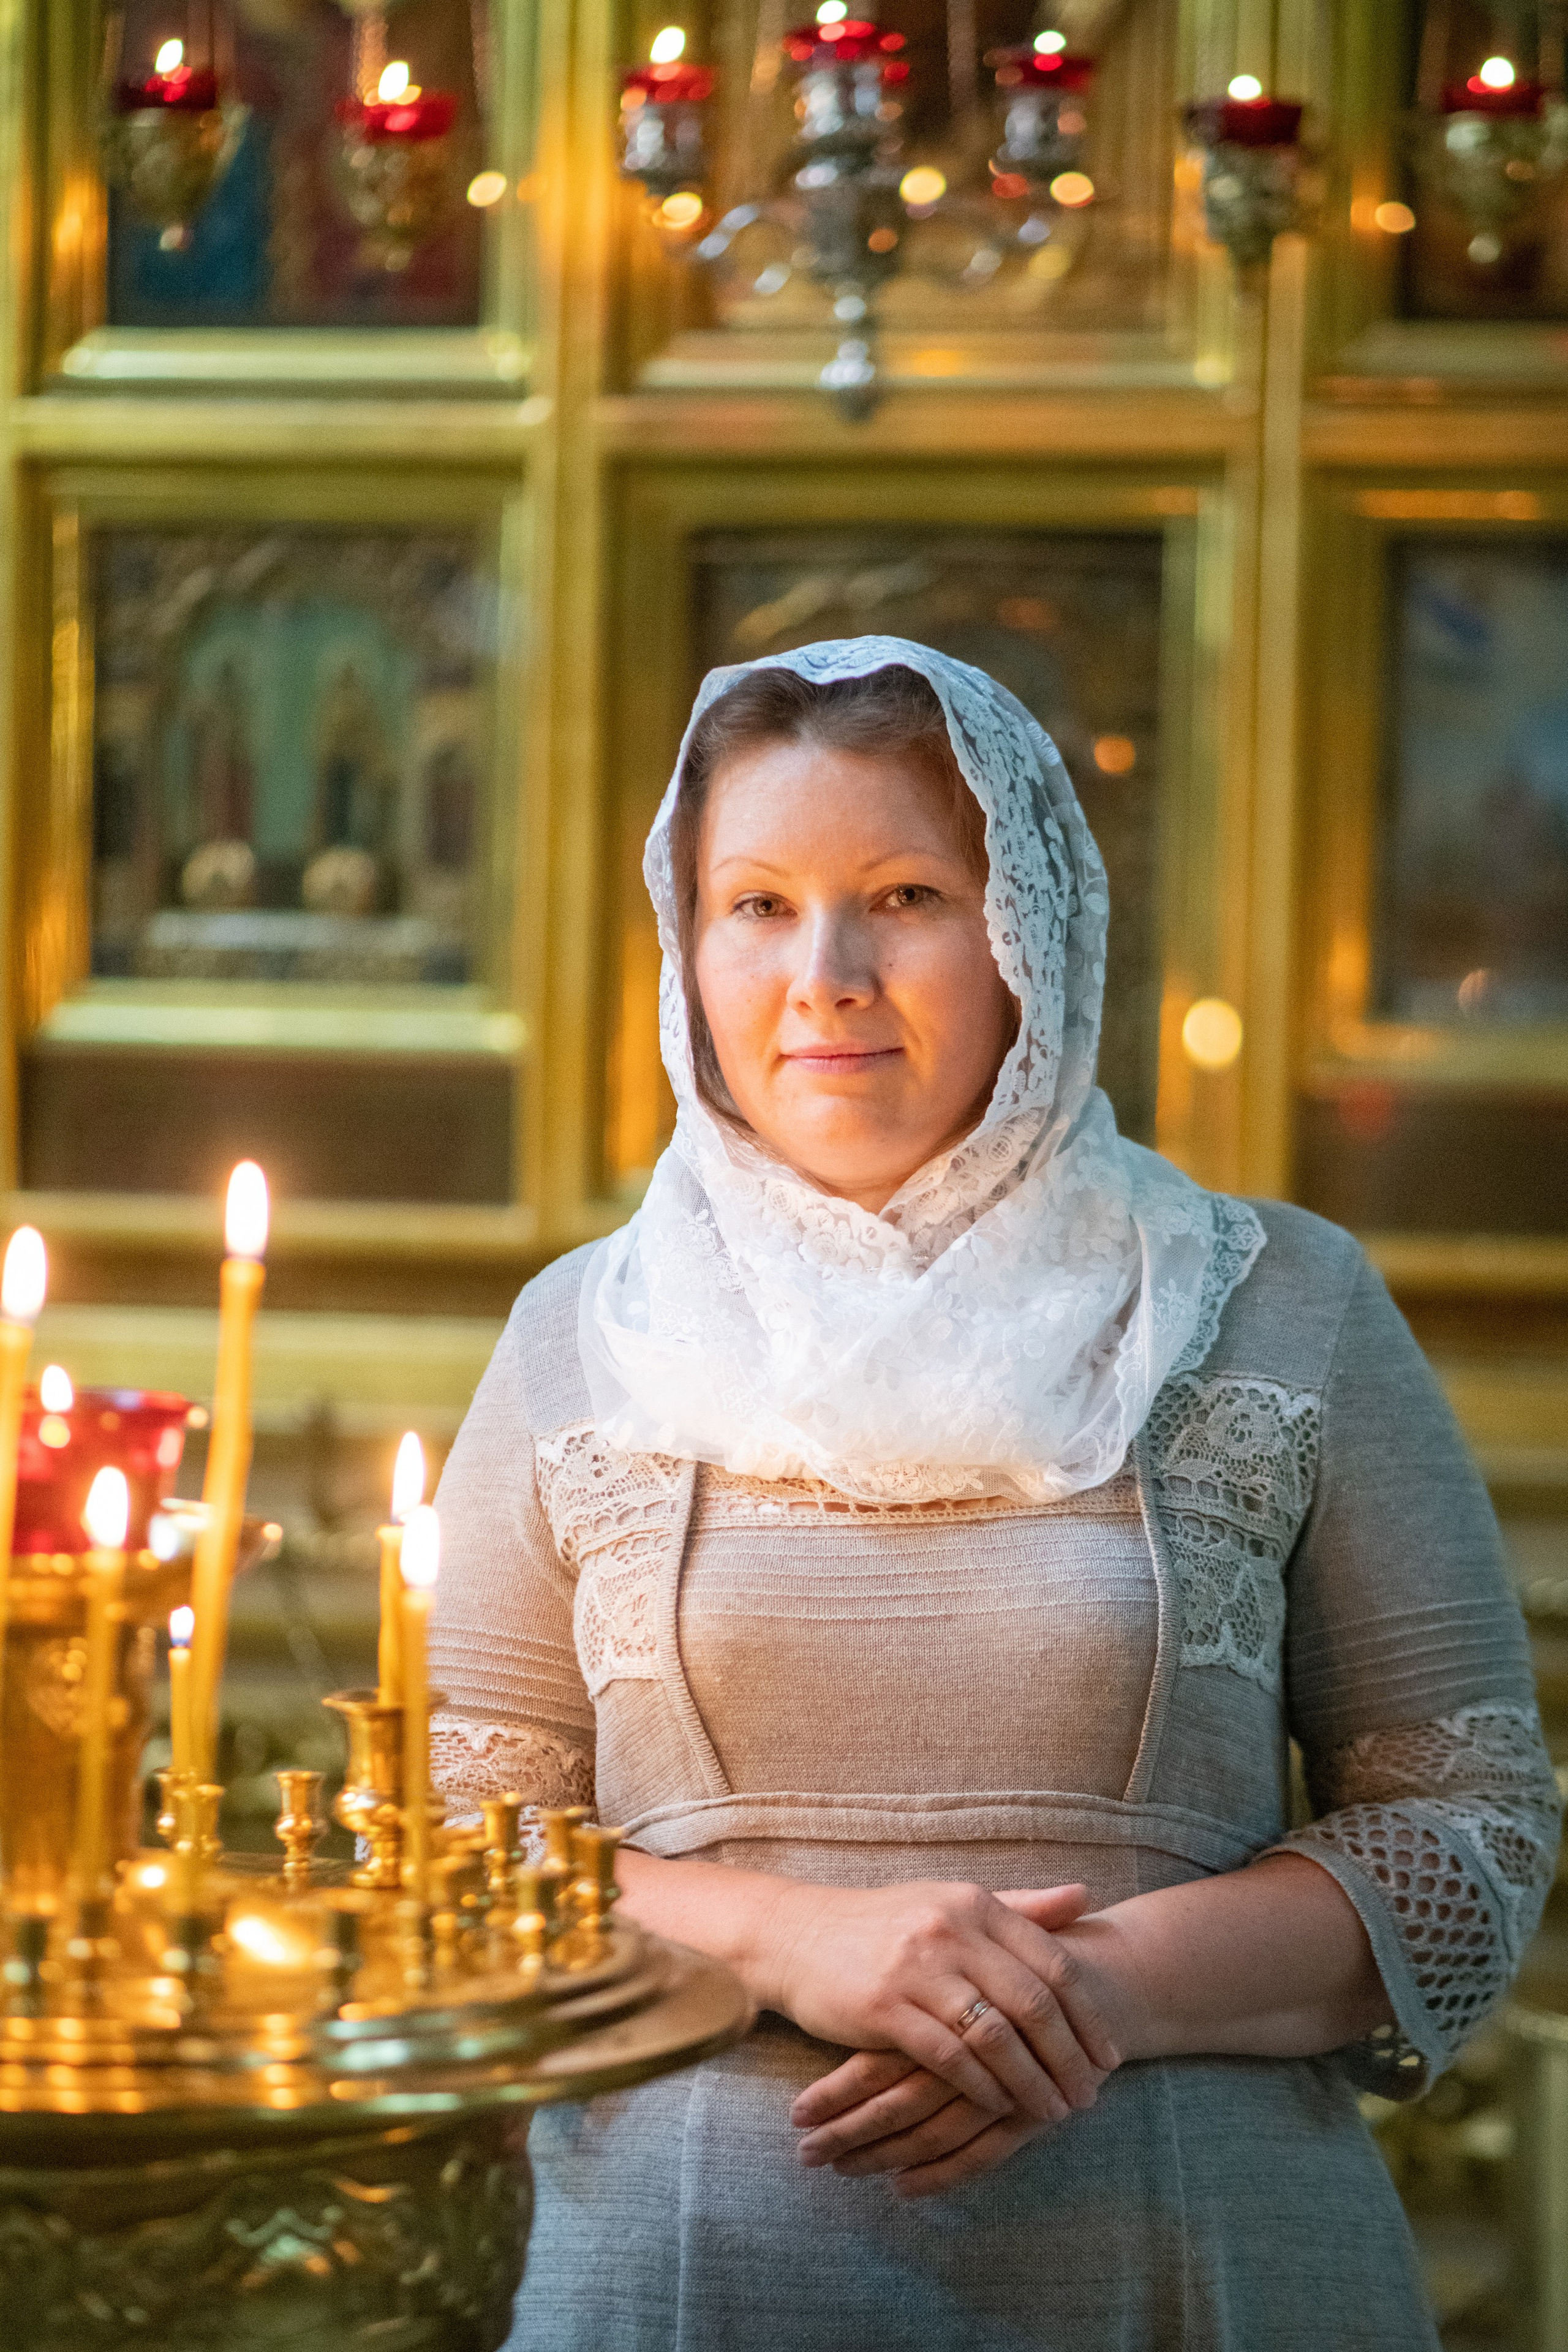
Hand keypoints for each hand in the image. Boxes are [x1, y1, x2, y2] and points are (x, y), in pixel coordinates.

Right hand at [767, 1878, 1114, 2131]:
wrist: (798, 1937)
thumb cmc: (886, 1925)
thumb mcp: (952, 1904)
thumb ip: (1021, 1907)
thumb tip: (1086, 1899)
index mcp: (975, 1904)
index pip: (1053, 1963)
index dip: (1088, 2015)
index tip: (1111, 2055)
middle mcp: (951, 1930)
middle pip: (1033, 2003)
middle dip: (1070, 2057)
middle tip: (1091, 2097)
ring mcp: (917, 1968)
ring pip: (996, 2036)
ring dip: (1032, 2082)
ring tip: (1054, 2112)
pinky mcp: (884, 2007)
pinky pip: (948, 2058)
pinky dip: (982, 2088)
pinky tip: (1000, 2108)